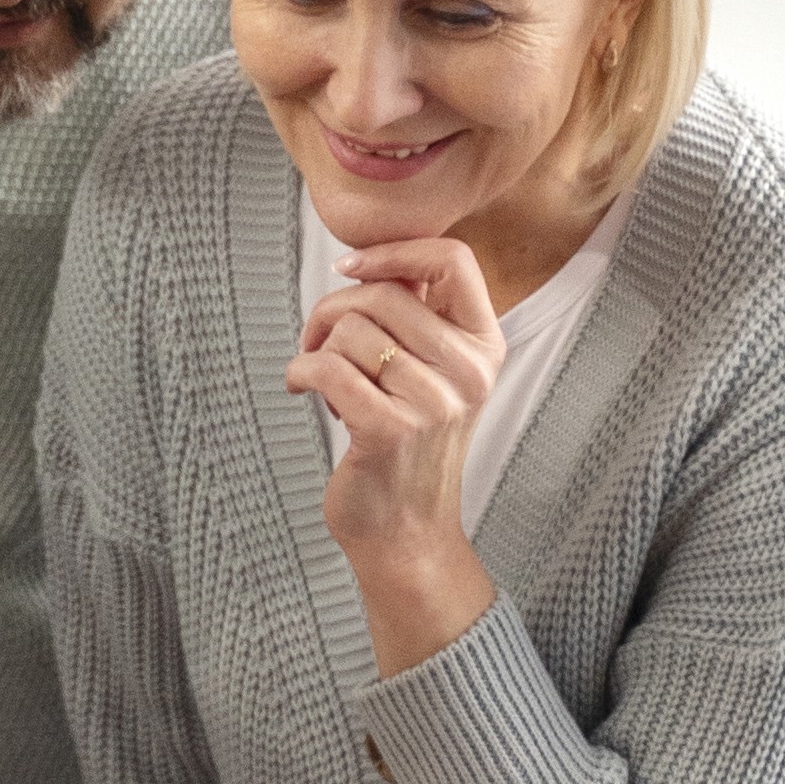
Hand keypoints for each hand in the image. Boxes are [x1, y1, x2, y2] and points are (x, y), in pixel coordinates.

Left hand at [285, 229, 504, 675]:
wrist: (407, 532)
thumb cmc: (407, 445)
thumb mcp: (433, 374)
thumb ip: (417, 316)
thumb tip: (369, 260)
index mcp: (485, 346)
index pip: (453, 258)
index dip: (394, 251)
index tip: (350, 269)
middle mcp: (469, 371)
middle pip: (383, 292)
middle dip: (332, 310)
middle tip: (319, 342)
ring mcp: (434, 402)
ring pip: (349, 330)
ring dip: (318, 351)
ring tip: (329, 384)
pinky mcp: (390, 430)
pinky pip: (324, 368)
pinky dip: (299, 374)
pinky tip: (303, 391)